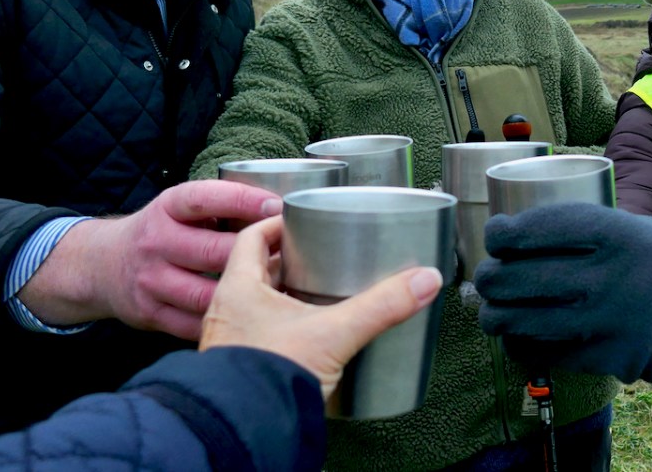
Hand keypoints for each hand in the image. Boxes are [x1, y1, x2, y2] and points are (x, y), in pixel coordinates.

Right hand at [19, 180, 282, 338]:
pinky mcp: (150, 313)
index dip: (242, 201)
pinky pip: (194, 323)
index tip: (276, 206)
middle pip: (212, 251)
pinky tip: (251, 316)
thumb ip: (219, 206)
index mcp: (167, 207)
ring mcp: (151, 281)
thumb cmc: (162, 231)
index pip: (204, 198)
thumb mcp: (180, 207)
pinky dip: (224, 320)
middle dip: (254, 254)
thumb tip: (278, 208)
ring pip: (206, 293)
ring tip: (278, 288)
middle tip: (290, 254)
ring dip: (244, 293)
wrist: (102, 264)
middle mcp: (156, 242)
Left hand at [200, 216, 442, 396]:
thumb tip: (424, 280)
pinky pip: (261, 336)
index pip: (252, 237)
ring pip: (259, 306)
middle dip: (290, 262)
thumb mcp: (335, 333)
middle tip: (319, 255)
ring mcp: (231, 342)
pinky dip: (283, 330)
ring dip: (285, 297)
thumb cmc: (270, 376)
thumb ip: (381, 306)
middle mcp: (227, 313)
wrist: (248, 431)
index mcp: (238, 290)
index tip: (301, 221)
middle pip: (257, 271)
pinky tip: (310, 338)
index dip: (277, 224)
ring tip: (319, 295)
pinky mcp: (242, 368)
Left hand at [474, 202, 651, 385]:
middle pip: (522, 278)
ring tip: (491, 312)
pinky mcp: (611, 358)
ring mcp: (608, 321)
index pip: (540, 229)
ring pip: (525, 322)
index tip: (494, 235)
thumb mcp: (630, 225)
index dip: (505, 234)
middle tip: (484, 278)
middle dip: (490, 279)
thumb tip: (513, 237)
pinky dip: (523, 346)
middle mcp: (608, 276)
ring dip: (496, 317)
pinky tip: (517, 338)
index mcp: (614, 233)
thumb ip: (581, 230)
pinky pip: (548, 354)